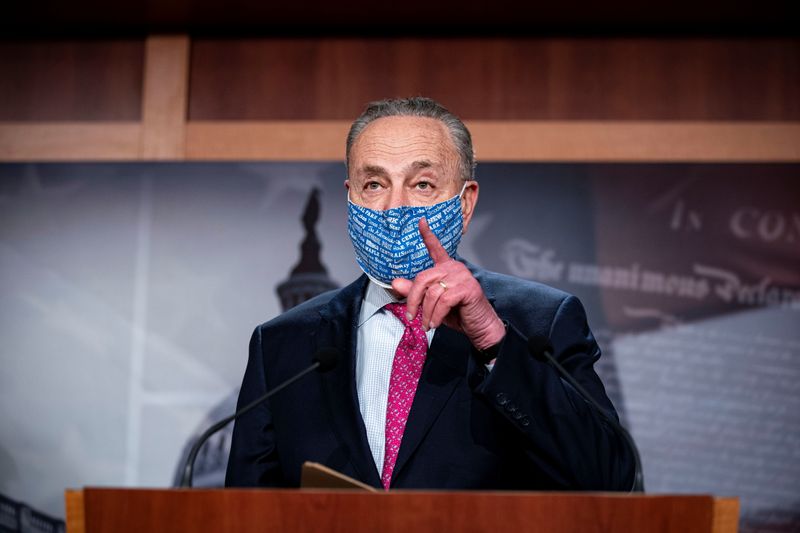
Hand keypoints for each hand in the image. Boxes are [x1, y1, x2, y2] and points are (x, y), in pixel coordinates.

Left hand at [391, 218, 505, 350]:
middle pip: (423, 279)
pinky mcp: (467, 288)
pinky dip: (436, 315)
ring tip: (427, 324)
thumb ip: (415, 292)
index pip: (435, 248)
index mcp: (446, 268)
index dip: (427, 234)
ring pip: (432, 293)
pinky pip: (443, 301)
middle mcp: (454, 268)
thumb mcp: (431, 303)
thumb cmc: (458, 313)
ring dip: (426, 313)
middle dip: (413, 300)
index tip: (421, 221)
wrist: (480, 326)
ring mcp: (462, 277)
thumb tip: (395, 283)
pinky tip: (435, 323)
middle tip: (411, 316)